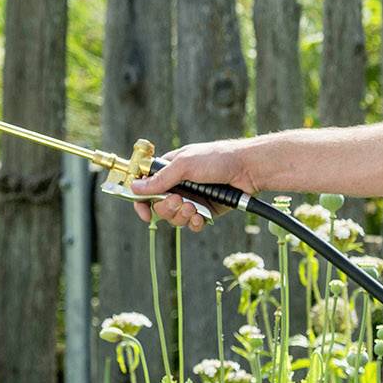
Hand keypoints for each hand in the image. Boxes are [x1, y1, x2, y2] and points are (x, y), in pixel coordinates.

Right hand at [129, 138, 262, 230]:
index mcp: (169, 169)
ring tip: (195, 208)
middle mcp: (179, 185)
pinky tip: (202, 216)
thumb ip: (160, 179)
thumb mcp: (185, 165)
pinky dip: (195, 223)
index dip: (141, 201)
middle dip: (167, 208)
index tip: (144, 212)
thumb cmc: (217, 159)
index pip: (146, 187)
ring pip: (175, 218)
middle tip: (180, 201)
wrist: (248, 169)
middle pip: (159, 207)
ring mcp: (192, 198)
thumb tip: (135, 187)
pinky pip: (192, 224)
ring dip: (182, 216)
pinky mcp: (206, 210)